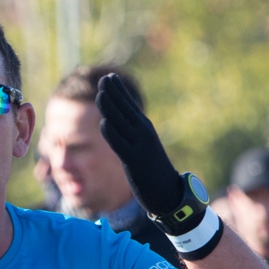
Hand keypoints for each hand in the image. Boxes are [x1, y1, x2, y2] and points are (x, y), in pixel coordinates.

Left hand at [93, 74, 185, 224]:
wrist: (168, 192)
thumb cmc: (152, 169)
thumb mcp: (142, 146)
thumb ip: (131, 133)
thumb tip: (118, 123)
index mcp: (144, 127)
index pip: (129, 104)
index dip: (118, 90)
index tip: (109, 76)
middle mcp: (143, 133)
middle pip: (125, 109)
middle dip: (113, 93)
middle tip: (103, 78)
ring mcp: (139, 146)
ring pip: (121, 123)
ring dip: (110, 107)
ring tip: (100, 93)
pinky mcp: (134, 161)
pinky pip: (121, 145)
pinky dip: (112, 133)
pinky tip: (104, 123)